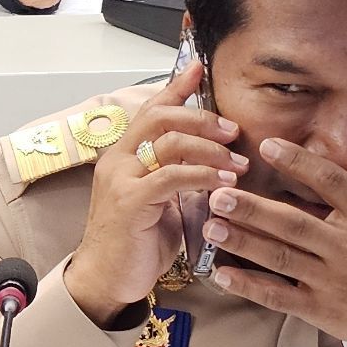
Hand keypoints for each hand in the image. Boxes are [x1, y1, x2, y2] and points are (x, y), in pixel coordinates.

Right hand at [61, 56, 246, 320]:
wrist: (107, 278)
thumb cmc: (136, 241)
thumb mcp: (161, 200)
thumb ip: (177, 175)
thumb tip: (214, 160)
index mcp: (124, 155)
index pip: (151, 110)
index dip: (176, 87)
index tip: (200, 68)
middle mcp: (118, 160)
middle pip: (161, 118)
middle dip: (202, 118)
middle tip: (233, 131)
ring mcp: (121, 179)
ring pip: (169, 143)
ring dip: (211, 150)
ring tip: (238, 164)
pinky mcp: (131, 201)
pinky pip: (172, 177)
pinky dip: (203, 176)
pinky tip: (225, 184)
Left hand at [199, 131, 346, 346]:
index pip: (331, 183)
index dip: (299, 163)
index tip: (267, 145)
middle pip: (294, 224)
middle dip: (254, 209)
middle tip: (218, 193)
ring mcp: (333, 280)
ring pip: (280, 258)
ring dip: (243, 243)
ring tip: (209, 226)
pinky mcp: (321, 309)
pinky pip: (279, 296)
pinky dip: (250, 286)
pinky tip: (221, 274)